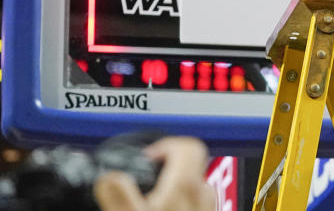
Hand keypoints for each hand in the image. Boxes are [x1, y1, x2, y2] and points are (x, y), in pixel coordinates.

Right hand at [93, 137, 217, 210]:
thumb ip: (120, 196)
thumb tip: (109, 177)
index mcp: (186, 185)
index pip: (186, 145)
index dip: (163, 146)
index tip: (145, 158)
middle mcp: (204, 194)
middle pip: (188, 165)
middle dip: (164, 170)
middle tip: (144, 180)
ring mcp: (209, 208)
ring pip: (191, 188)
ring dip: (170, 189)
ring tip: (148, 200)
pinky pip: (194, 204)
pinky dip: (178, 204)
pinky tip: (163, 210)